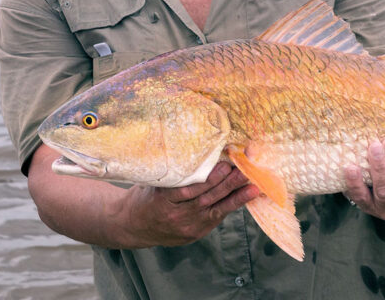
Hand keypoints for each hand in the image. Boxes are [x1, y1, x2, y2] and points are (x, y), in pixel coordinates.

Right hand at [119, 161, 258, 246]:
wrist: (131, 227)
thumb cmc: (144, 196)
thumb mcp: (153, 182)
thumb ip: (174, 172)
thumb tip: (200, 150)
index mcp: (161, 200)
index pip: (190, 189)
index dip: (210, 178)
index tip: (225, 164)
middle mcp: (176, 215)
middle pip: (206, 198)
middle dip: (228, 184)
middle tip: (245, 169)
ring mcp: (186, 227)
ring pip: (215, 209)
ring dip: (236, 196)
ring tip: (253, 184)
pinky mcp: (195, 234)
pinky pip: (216, 218)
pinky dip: (232, 206)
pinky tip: (246, 197)